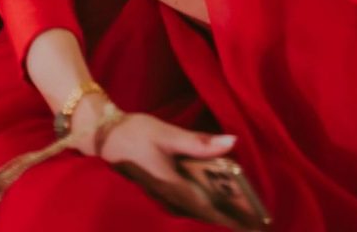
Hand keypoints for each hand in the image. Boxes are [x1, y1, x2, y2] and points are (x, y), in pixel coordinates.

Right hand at [97, 108, 244, 229]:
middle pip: (204, 212)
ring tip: (241, 210)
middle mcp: (168, 197)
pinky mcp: (158, 190)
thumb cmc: (135, 133)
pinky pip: (185, 203)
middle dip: (228, 216)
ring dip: (216, 211)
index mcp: (173, 185)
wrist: (103, 137)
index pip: (209, 208)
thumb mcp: (167, 134)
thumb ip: (199, 142)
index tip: (253, 225)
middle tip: (253, 220)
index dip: (231, 218)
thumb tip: (231, 142)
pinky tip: (214, 197)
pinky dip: (203, 204)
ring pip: (194, 209)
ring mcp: (161, 196)